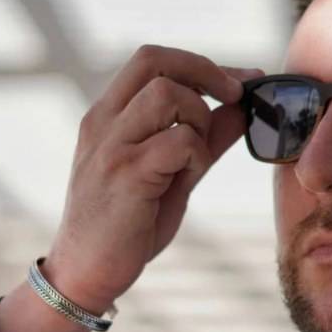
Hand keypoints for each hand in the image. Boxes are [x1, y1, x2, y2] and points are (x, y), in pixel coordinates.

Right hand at [43, 44, 262, 312]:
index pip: (152, 60)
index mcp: (109, 114)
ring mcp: (112, 145)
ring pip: (167, 94)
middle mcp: (104, 121)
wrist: (86, 272)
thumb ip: (205, 137)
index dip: (202, 64)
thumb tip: (244, 106)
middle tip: (236, 96)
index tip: (240, 81)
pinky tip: (188, 177)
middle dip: (206, 71)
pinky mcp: (126, 174)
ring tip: (197, 155)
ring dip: (199, 118)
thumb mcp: (173, 171)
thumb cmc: (129, 223)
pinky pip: (178, 141)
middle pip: (155, 60)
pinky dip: (197, 154)